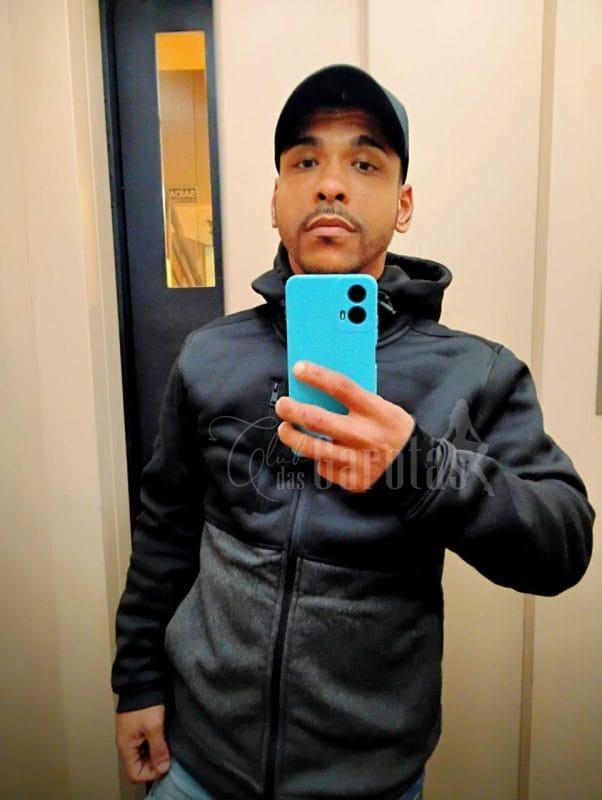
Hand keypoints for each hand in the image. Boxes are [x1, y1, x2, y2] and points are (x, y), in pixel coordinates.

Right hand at [115, 704, 170, 782]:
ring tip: (166, 745)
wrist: (140, 682)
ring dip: (155, 754)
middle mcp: (126, 744)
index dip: (150, 773)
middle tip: (168, 755)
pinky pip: (144, 744)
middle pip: (139, 766)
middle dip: (154, 764)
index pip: (135, 774)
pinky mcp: (136, 728)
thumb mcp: (154, 728)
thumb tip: (163, 768)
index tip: (164, 764)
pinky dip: (153, 745)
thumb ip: (158, 749)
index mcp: (126, 747)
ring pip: (142, 755)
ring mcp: (131, 736)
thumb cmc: (144, 704)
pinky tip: (162, 738)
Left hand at [275, 361, 414, 492]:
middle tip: (283, 404)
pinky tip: (319, 452)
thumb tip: (323, 388)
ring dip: (292, 437)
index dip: (318, 376)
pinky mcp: (352, 480)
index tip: (299, 369)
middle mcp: (365, 436)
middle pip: (318, 419)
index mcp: (377, 412)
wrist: (416, 468)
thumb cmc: (395, 432)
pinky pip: (325, 467)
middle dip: (293, 410)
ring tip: (285, 429)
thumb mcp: (386, 409)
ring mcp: (358, 460)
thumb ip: (359, 401)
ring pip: (313, 448)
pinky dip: (319, 458)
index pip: (342, 388)